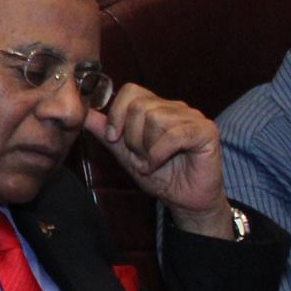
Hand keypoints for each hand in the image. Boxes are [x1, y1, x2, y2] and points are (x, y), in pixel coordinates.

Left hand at [84, 83, 233, 238]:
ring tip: (149, 162)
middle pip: (139, 106)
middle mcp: (175, 108)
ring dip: (145, 148)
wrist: (185, 200)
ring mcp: (193, 118)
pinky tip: (157, 165)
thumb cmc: (159, 175)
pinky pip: (174, 134)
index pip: (131, 90)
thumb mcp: (124, 153)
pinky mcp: (206, 131)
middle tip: (137, 156)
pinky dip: (158, 154)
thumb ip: (106, 132)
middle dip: (130, 137)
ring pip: (155, 118)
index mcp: (157, 108)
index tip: (113, 137)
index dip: (116, 113)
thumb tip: (84, 114)